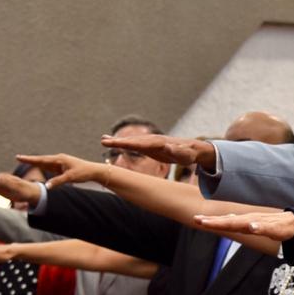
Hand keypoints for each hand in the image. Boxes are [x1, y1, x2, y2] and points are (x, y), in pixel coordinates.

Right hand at [14, 153, 106, 189]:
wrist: (94, 171)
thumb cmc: (83, 172)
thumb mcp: (70, 178)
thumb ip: (58, 181)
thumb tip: (46, 186)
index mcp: (59, 159)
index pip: (41, 159)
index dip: (30, 159)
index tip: (19, 157)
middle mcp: (58, 160)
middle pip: (41, 160)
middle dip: (30, 160)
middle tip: (18, 157)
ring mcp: (60, 164)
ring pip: (45, 164)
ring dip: (35, 163)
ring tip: (24, 161)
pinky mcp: (62, 168)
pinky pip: (50, 168)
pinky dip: (43, 168)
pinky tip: (38, 167)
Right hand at [100, 133, 214, 167]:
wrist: (191, 149)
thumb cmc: (188, 153)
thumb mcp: (183, 154)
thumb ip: (176, 151)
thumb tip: (168, 148)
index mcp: (157, 143)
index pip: (139, 144)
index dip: (126, 143)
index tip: (114, 143)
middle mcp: (151, 140)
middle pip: (132, 141)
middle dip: (117, 141)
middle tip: (102, 141)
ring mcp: (149, 143)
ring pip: (131, 141)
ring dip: (117, 141)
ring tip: (103, 140)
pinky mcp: (149, 146)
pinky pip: (134, 144)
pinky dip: (123, 143)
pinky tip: (114, 143)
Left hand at [194, 211, 293, 240]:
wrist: (292, 223)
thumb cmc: (270, 224)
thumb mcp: (251, 224)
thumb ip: (238, 222)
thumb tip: (224, 220)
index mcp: (244, 221)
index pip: (224, 221)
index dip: (211, 221)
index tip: (196, 220)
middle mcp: (250, 220)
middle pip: (229, 222)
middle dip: (214, 222)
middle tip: (199, 221)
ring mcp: (261, 223)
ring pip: (244, 223)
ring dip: (232, 223)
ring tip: (220, 223)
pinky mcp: (273, 228)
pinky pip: (265, 228)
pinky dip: (258, 227)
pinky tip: (252, 227)